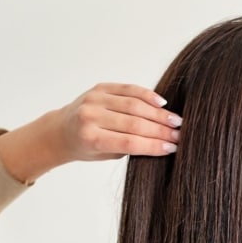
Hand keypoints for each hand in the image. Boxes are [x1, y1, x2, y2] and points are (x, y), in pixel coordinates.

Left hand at [58, 83, 182, 160]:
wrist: (61, 131)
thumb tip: (162, 142)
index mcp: (92, 138)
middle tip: (180, 135)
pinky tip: (162, 103)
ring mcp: (94, 99)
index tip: (173, 148)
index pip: (130, 142)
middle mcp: (91, 116)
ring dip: (158, 114)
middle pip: (134, 123)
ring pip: (134, 105)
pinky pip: (128, 89)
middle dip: (160, 130)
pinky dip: (147, 95)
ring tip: (176, 121)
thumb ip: (128, 147)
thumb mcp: (105, 155)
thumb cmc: (86, 148)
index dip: (153, 145)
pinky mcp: (99, 87)